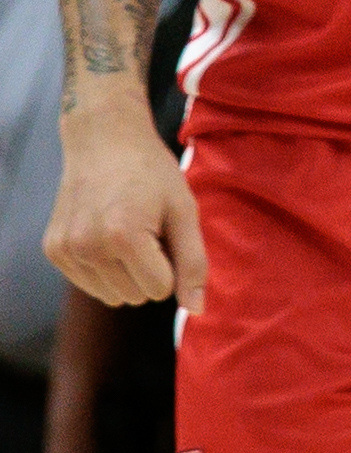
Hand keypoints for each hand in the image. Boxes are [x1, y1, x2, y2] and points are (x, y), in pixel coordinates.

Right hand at [46, 104, 205, 311]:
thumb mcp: (184, 211)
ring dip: (127, 273)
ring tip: (127, 231)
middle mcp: (87, 247)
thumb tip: (196, 311)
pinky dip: (105, 269)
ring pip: (113, 296)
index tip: (165, 232)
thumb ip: (193, 263)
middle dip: (150, 270)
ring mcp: (65, 250)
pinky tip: (106, 234)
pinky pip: (91, 285)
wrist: (104, 142)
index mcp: (123, 236)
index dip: (171, 264)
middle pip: (136, 296)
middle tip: (147, 228)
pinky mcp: (53, 250)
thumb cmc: (152, 174)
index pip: (160, 290)